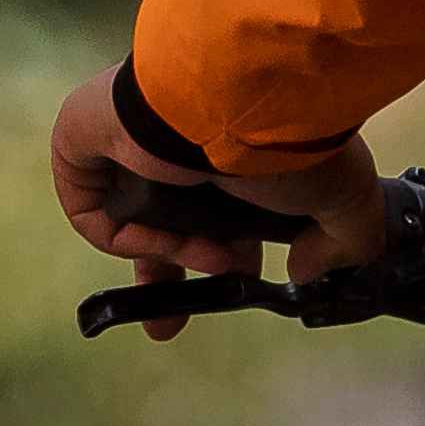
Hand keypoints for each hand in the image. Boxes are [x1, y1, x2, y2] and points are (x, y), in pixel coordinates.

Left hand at [44, 68, 387, 286]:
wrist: (239, 98)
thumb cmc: (290, 140)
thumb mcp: (341, 198)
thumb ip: (341, 241)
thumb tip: (307, 272)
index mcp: (225, 145)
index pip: (212, 207)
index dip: (222, 255)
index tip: (239, 284)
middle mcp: (173, 138)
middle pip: (159, 220)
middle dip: (168, 279)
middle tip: (173, 327)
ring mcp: (124, 138)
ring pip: (133, 219)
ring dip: (170, 258)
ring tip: (213, 262)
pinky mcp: (82, 141)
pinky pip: (93, 210)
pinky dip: (124, 239)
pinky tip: (163, 241)